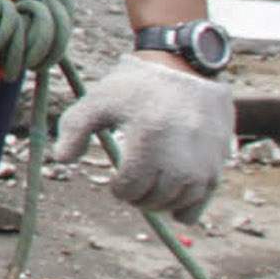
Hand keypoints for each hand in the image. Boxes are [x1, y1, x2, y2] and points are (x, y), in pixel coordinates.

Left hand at [50, 52, 232, 220]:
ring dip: (157, 200)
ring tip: (151, 182)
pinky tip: (172, 197)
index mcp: (149, 141)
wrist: (186, 70)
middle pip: (150, 200)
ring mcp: (203, 164)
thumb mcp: (100, 98)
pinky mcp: (218, 166)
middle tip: (134, 177)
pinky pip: (198, 205)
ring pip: (173, 204)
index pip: (128, 189)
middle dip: (136, 194)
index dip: (118, 186)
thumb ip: (74, 127)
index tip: (119, 173)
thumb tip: (61, 159)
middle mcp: (180, 158)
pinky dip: (183, 208)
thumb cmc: (137, 86)